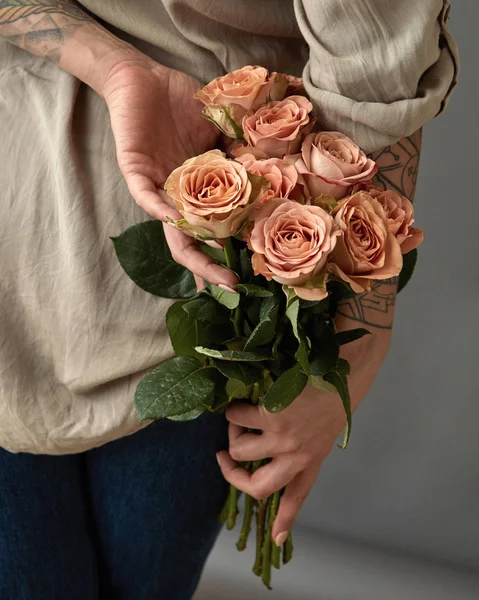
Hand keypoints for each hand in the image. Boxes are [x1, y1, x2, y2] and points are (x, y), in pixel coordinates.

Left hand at [102, 57, 237, 288]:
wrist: (145, 77)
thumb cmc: (182, 102)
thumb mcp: (219, 129)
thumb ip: (237, 152)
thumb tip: (270, 171)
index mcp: (198, 188)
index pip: (214, 226)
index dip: (230, 248)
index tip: (252, 270)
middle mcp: (178, 195)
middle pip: (191, 241)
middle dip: (208, 267)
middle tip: (230, 287)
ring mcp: (157, 186)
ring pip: (170, 228)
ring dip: (189, 251)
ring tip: (210, 273)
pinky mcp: (136, 170)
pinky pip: (146, 196)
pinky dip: (160, 208)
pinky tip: (176, 222)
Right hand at [216, 326, 391, 546]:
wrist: (345, 370)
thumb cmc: (333, 396)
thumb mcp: (322, 430)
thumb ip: (302, 446)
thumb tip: (273, 449)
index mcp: (312, 461)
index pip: (297, 498)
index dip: (284, 521)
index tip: (275, 540)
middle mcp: (297, 457)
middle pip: (257, 487)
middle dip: (232, 475)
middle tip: (224, 456)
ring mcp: (283, 439)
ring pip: (239, 450)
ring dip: (233, 433)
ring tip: (239, 416)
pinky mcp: (272, 416)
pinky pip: (237, 418)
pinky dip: (233, 410)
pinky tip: (242, 398)